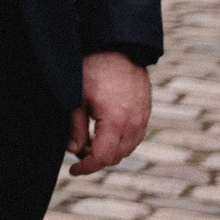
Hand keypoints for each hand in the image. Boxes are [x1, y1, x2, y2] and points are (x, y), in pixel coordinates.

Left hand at [68, 51, 151, 175]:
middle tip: (77, 151)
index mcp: (116, 122)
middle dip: (95, 159)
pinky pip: (135, 137)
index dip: (86, 167)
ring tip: (88, 141)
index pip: (102, 157)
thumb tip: (74, 151)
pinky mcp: (146, 113)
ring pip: (127, 149)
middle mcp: (134, 124)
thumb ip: (75, 127)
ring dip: (109, 151)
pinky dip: (120, 142)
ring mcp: (143, 119)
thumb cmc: (94, 69)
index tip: (73, 170)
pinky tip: (104, 132)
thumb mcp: (76, 98)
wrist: (120, 49)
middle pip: (116, 156)